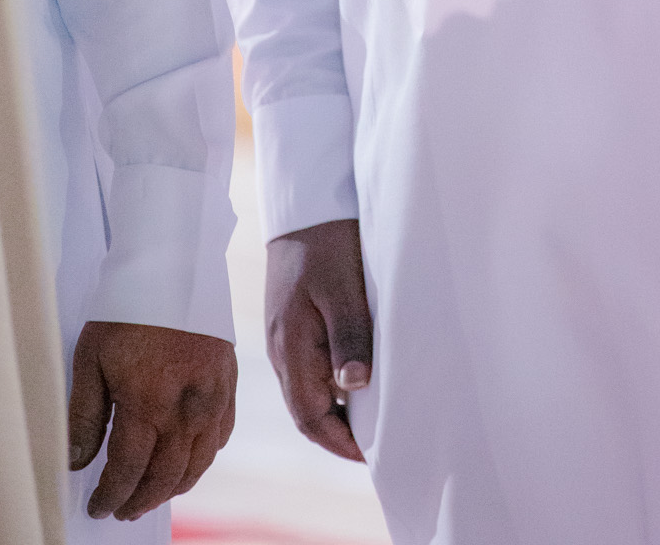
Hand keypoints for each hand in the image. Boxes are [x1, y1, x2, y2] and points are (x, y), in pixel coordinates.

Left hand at [68, 321, 235, 520]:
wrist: (175, 266)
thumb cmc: (128, 309)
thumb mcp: (91, 360)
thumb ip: (85, 416)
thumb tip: (78, 462)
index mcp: (149, 402)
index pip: (128, 471)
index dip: (111, 496)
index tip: (99, 506)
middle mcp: (187, 408)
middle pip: (165, 476)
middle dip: (141, 500)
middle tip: (123, 509)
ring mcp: (214, 396)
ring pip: (197, 464)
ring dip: (173, 487)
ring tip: (152, 494)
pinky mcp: (230, 382)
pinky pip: (221, 436)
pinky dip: (203, 458)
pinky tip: (187, 460)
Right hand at [265, 217, 372, 461]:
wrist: (304, 202)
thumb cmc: (328, 241)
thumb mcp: (344, 288)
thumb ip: (349, 337)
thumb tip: (355, 388)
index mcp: (290, 348)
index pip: (310, 417)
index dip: (340, 443)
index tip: (373, 456)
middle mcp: (281, 350)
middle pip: (307, 411)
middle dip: (338, 436)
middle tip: (378, 447)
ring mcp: (284, 337)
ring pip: (308, 391)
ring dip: (336, 412)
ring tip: (374, 421)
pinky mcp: (292, 323)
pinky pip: (309, 369)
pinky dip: (332, 385)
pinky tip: (358, 381)